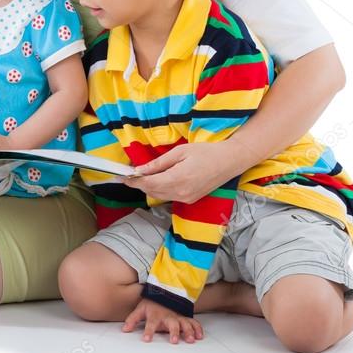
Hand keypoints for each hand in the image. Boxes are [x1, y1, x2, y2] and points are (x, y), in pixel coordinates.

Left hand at [122, 299, 202, 343]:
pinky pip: (193, 322)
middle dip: (173, 332)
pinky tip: (200, 336)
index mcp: (156, 315)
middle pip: (171, 324)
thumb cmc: (152, 303)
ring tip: (190, 339)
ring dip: (188, 332)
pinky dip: (198, 329)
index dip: (148, 331)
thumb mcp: (140, 309)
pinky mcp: (185, 317)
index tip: (146, 339)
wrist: (163, 291)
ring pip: (185, 324)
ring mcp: (178, 317)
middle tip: (174, 341)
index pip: (151, 323)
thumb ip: (133, 320)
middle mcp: (168, 316)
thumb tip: (124, 329)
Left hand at [123, 141, 240, 203]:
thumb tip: (140, 170)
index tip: (122, 176)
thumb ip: (159, 163)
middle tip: (128, 175)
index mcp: (178, 179)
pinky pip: (169, 196)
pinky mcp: (190, 199)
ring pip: (160, 196)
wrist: (229, 161)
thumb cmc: (206, 152)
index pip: (149, 183)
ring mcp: (187, 198)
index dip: (134, 181)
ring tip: (139, 177)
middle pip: (152, 191)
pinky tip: (156, 181)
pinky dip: (159, 190)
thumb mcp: (180, 152)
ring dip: (148, 187)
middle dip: (139, 184)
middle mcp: (181, 193)